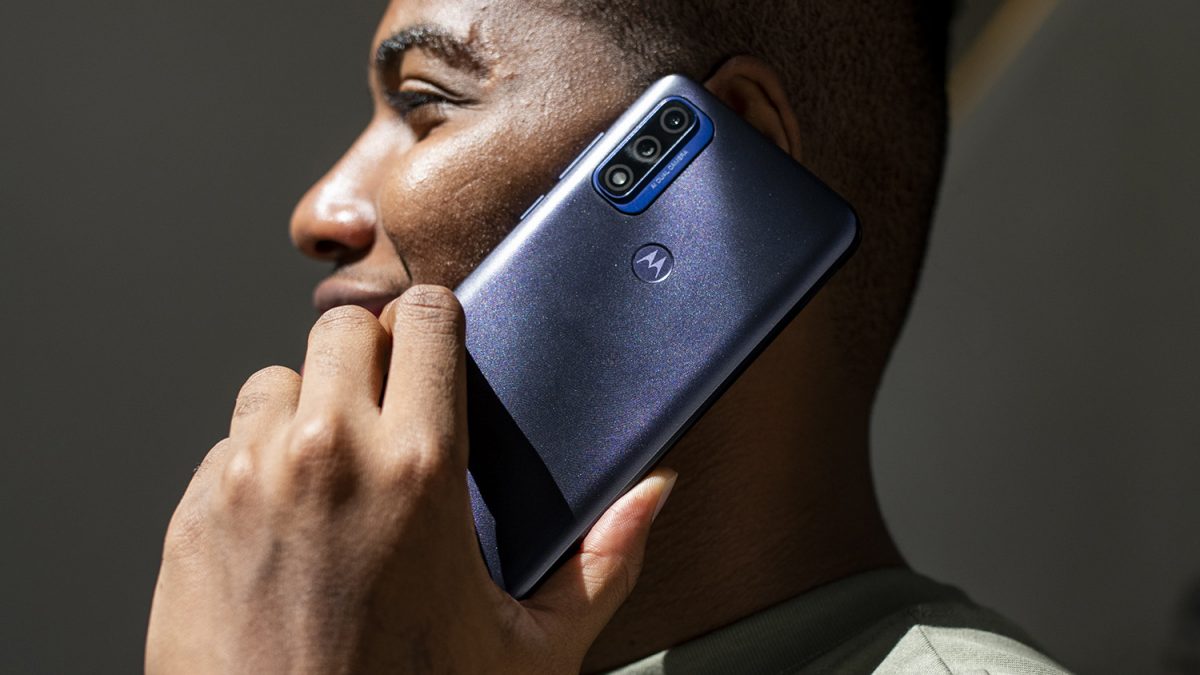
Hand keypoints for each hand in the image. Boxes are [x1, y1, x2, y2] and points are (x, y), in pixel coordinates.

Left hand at [145, 285, 676, 672]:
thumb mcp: (534, 648)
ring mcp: (250, 478)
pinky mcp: (195, 512)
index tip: (441, 350)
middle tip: (390, 410)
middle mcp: (328, 455)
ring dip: (308, 406)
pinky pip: (228, 445)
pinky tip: (288, 520)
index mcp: (419, 467)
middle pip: (344, 327)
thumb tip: (650, 493)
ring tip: (337, 469)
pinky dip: (257, 462)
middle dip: (372, 355)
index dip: (439, 326)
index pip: (426, 317)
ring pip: (278, 379)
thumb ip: (606, 560)